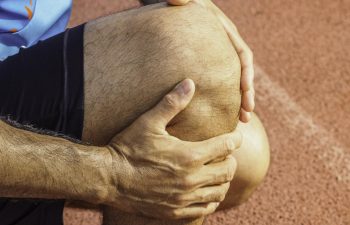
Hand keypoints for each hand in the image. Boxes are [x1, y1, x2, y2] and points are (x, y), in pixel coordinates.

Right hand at [105, 79, 240, 218]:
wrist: (109, 178)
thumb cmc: (129, 148)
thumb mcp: (149, 122)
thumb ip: (172, 103)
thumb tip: (189, 83)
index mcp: (189, 155)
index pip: (226, 146)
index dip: (235, 139)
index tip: (235, 135)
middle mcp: (191, 179)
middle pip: (228, 171)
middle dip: (231, 160)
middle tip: (225, 154)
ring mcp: (185, 198)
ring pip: (219, 192)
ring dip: (223, 181)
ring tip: (218, 171)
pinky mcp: (176, 211)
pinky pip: (205, 209)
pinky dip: (211, 200)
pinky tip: (207, 192)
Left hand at [141, 0, 254, 122]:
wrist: (170, 3)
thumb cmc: (176, 0)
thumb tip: (179, 0)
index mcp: (224, 32)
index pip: (242, 54)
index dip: (246, 73)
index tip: (246, 91)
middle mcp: (225, 45)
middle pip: (241, 72)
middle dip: (246, 93)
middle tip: (246, 115)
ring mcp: (216, 55)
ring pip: (231, 80)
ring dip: (238, 100)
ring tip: (240, 121)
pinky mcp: (206, 63)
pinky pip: (217, 81)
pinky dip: (221, 97)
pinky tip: (217, 113)